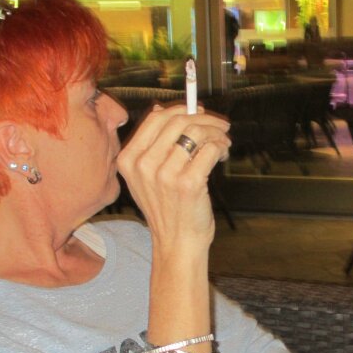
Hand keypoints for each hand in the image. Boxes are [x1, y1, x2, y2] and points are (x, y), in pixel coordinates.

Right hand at [116, 105, 230, 250]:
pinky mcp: (188, 184)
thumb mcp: (146, 177)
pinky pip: (210, 150)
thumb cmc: (167, 209)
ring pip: (196, 132)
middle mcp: (143, 165)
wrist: (176, 243)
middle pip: (177, 120)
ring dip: (216, 133)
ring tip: (223, 143)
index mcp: (128, 159)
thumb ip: (152, 145)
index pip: (156, 118)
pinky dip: (221, 147)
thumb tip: (166, 110)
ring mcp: (165, 175)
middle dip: (205, 119)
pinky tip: (222, 155)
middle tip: (220, 126)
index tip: (200, 112)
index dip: (182, 109)